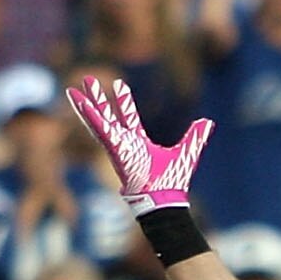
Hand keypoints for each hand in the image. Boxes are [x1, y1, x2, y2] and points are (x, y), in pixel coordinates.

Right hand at [66, 74, 213, 216]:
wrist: (165, 199)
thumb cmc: (172, 182)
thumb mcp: (187, 152)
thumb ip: (195, 136)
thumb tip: (208, 122)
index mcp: (139, 143)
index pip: (129, 117)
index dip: (124, 102)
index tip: (119, 85)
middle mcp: (125, 143)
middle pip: (108, 115)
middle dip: (98, 99)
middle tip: (88, 80)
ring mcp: (118, 146)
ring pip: (98, 121)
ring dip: (86, 105)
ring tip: (72, 89)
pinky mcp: (114, 149)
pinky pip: (99, 130)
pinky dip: (89, 117)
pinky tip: (79, 103)